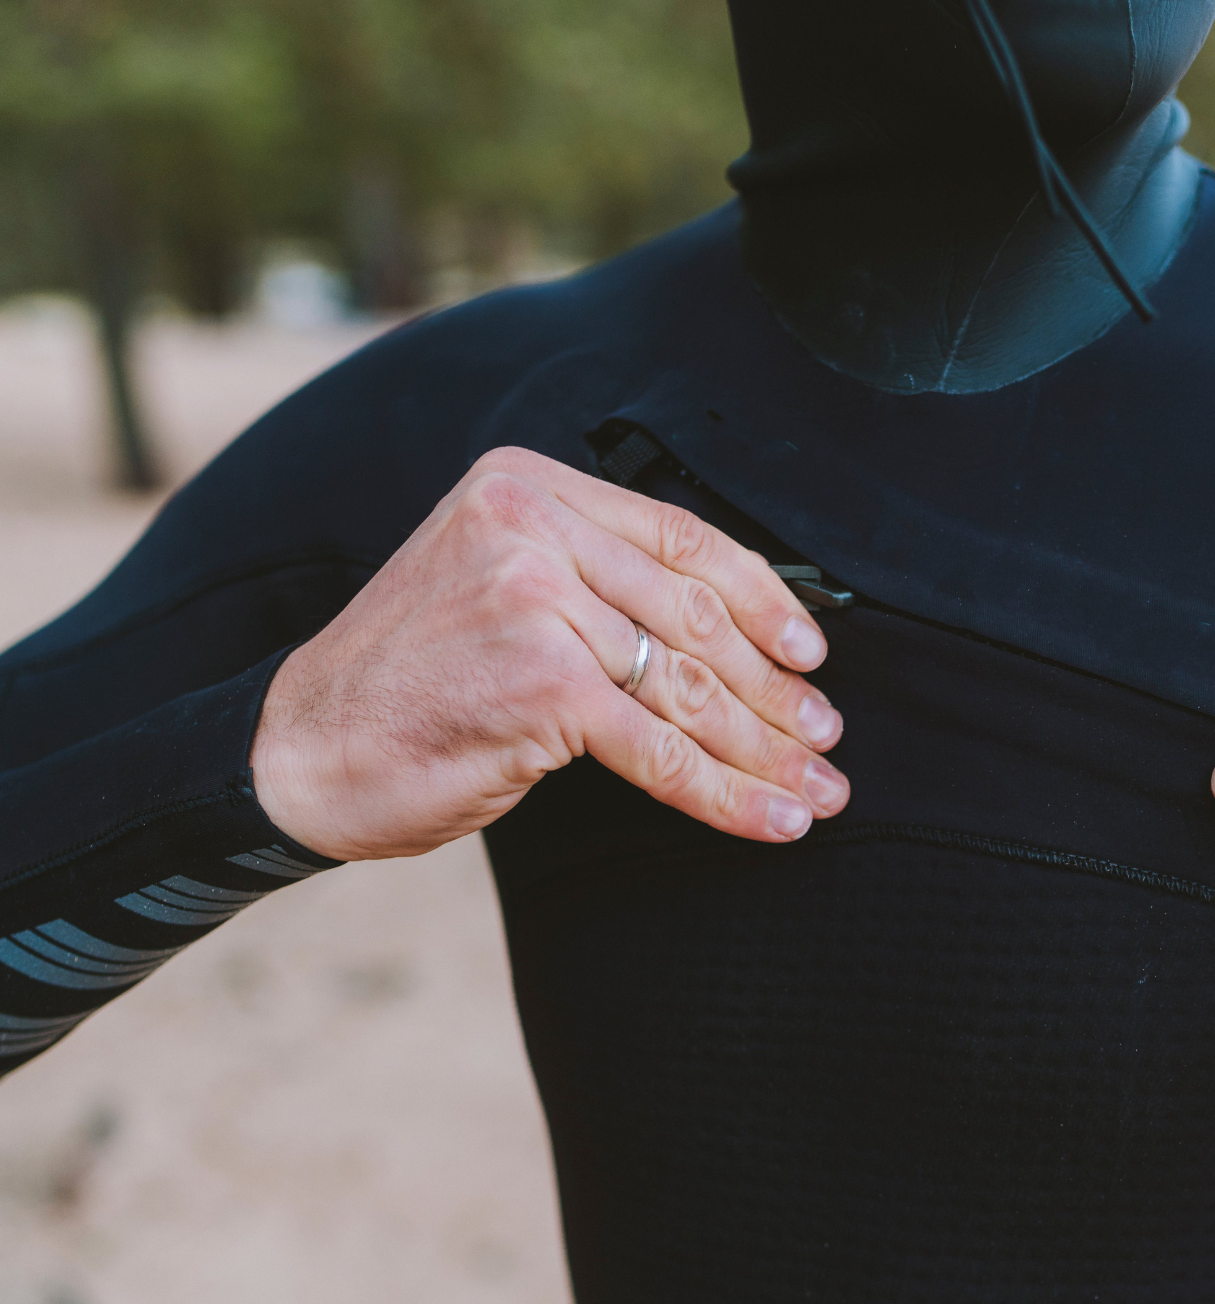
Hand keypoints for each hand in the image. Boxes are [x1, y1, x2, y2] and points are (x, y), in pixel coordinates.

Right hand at [251, 446, 847, 860]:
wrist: (298, 750)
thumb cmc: (412, 681)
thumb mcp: (497, 586)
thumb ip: (593, 581)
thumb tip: (728, 634)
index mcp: (531, 486)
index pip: (682, 536)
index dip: (762, 599)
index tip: (812, 653)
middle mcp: (534, 526)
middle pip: (694, 615)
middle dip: (774, 690)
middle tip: (827, 740)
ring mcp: (536, 598)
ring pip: (687, 685)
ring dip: (765, 747)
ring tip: (817, 789)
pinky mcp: (540, 681)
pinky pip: (659, 746)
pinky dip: (723, 791)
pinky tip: (771, 817)